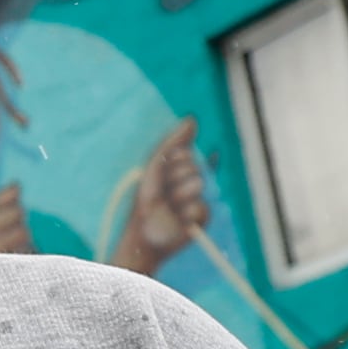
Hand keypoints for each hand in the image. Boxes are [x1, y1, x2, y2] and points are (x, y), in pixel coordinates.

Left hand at [109, 120, 214, 272]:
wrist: (144, 231)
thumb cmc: (145, 197)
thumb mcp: (156, 165)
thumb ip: (174, 142)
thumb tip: (192, 118)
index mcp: (179, 167)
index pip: (185, 153)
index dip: (171, 162)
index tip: (160, 173)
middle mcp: (191, 180)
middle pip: (194, 167)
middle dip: (174, 179)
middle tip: (163, 193)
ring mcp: (199, 197)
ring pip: (198, 185)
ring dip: (178, 196)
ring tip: (169, 207)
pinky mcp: (203, 217)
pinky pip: (200, 206)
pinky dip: (185, 213)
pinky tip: (178, 220)